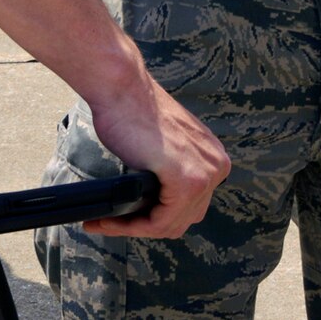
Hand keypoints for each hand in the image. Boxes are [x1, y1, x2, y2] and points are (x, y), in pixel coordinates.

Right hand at [82, 72, 230, 237]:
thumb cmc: (133, 113)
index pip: (190, 206)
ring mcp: (206, 175)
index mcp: (214, 158)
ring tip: (102, 223)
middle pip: (183, 219)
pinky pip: (160, 221)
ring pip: (170, 225)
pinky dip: (132, 226)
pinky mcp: (188, 181)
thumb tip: (157, 203)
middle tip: (110, 222)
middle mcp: (218, 166)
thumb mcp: (165, 148)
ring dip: (134, 228)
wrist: (123, 91)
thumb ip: (171, 171)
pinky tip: (107, 222)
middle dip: (145, 225)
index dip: (155, 217)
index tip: (121, 218)